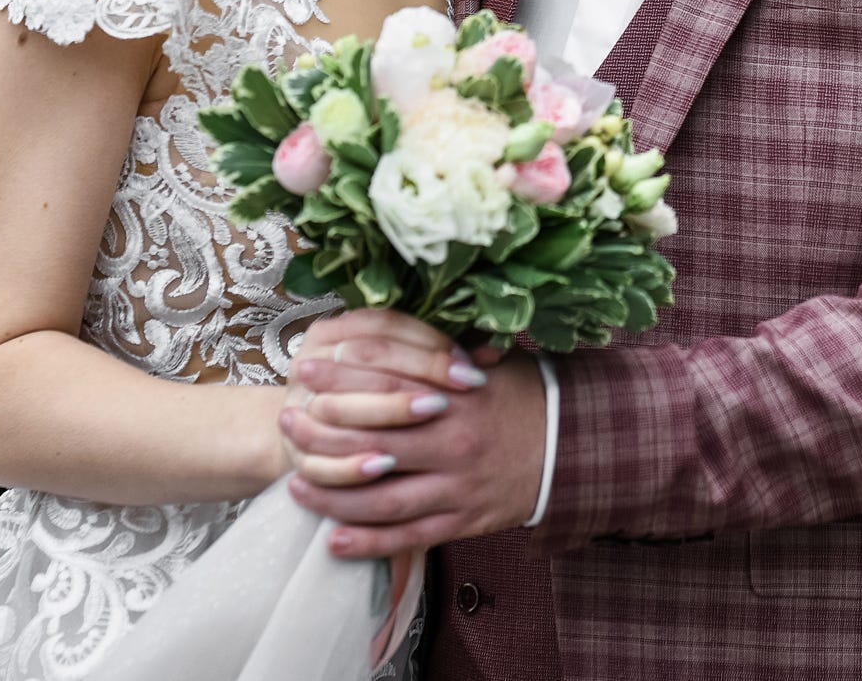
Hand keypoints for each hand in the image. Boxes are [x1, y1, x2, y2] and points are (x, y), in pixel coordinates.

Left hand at [282, 342, 544, 558]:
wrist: (573, 449)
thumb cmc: (522, 397)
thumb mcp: (488, 362)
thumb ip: (441, 350)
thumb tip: (395, 318)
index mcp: (456, 396)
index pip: (387, 385)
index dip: (343, 378)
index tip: (308, 369)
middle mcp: (453, 442)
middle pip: (373, 444)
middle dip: (323, 437)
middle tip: (288, 425)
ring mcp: (457, 487)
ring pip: (383, 499)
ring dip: (334, 497)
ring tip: (295, 488)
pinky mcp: (463, 522)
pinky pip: (409, 537)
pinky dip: (370, 543)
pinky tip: (335, 541)